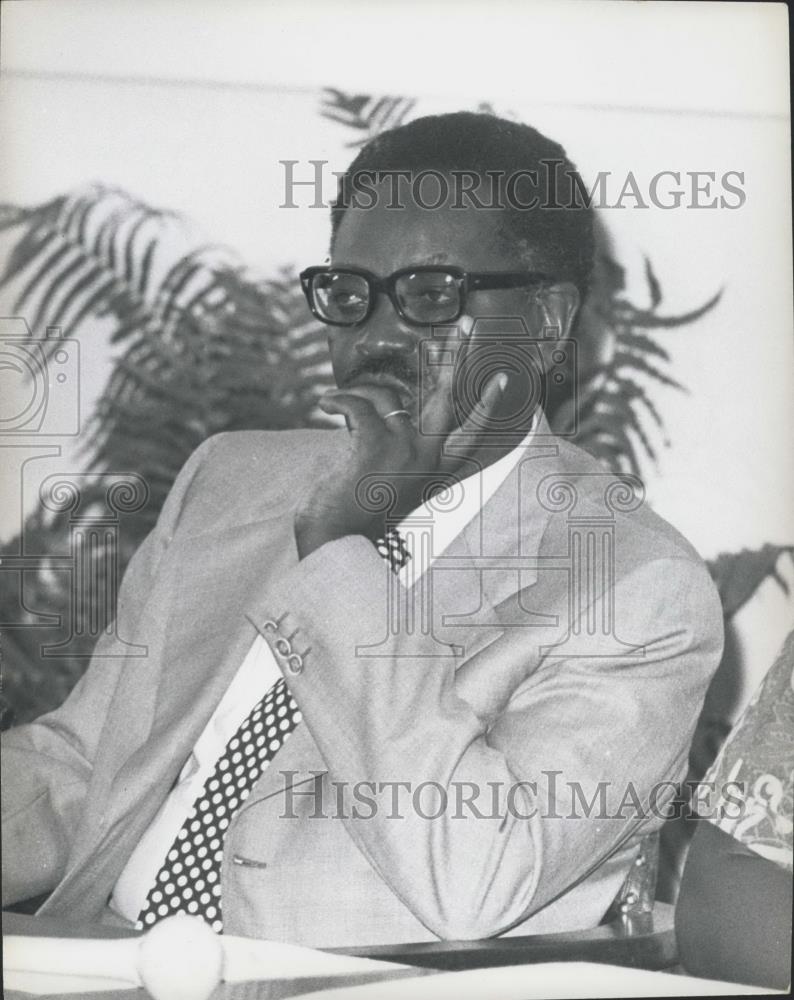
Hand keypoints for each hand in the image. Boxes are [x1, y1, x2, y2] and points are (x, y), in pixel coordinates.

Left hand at [294, 374, 507, 559]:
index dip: (488, 406)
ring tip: (335, 403)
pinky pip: (356, 404)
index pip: (471, 435)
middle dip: (457, 355)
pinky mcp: (375, 444)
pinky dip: (337, 400)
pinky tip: (323, 404)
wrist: (335, 544)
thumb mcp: (389, 484)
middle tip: (465, 322)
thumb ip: (399, 452)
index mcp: (435, 472)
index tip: (502, 379)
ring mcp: (404, 450)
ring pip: (386, 396)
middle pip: (449, 397)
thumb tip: (392, 409)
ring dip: (357, 394)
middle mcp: (428, 459)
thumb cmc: (356, 518)